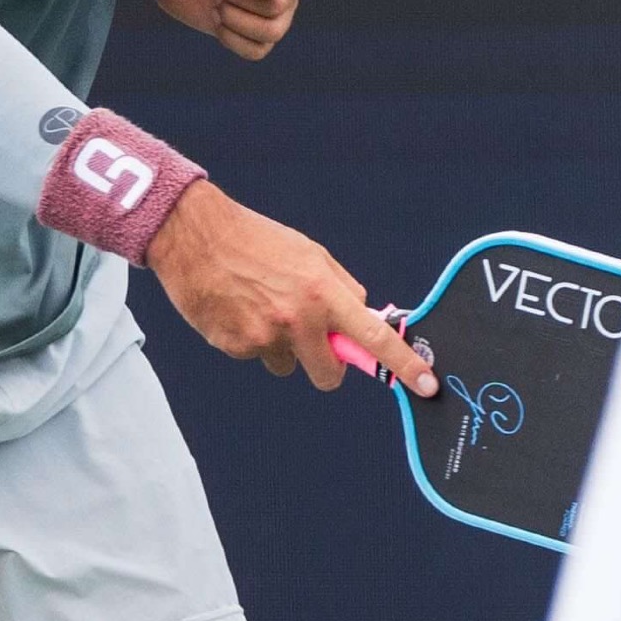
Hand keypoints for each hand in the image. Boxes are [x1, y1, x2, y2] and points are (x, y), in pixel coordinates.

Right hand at [146, 185, 433, 392]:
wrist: (194, 235)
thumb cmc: (256, 241)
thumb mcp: (311, 255)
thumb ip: (342, 289)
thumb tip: (363, 317)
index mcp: (324, 294)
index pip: (374, 338)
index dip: (404, 365)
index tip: (426, 385)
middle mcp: (298, 320)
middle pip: (328, 375)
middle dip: (325, 365)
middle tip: (309, 338)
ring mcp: (264, 338)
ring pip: (286, 365)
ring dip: (281, 347)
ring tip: (259, 308)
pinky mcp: (234, 347)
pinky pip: (254, 356)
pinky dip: (249, 339)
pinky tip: (236, 309)